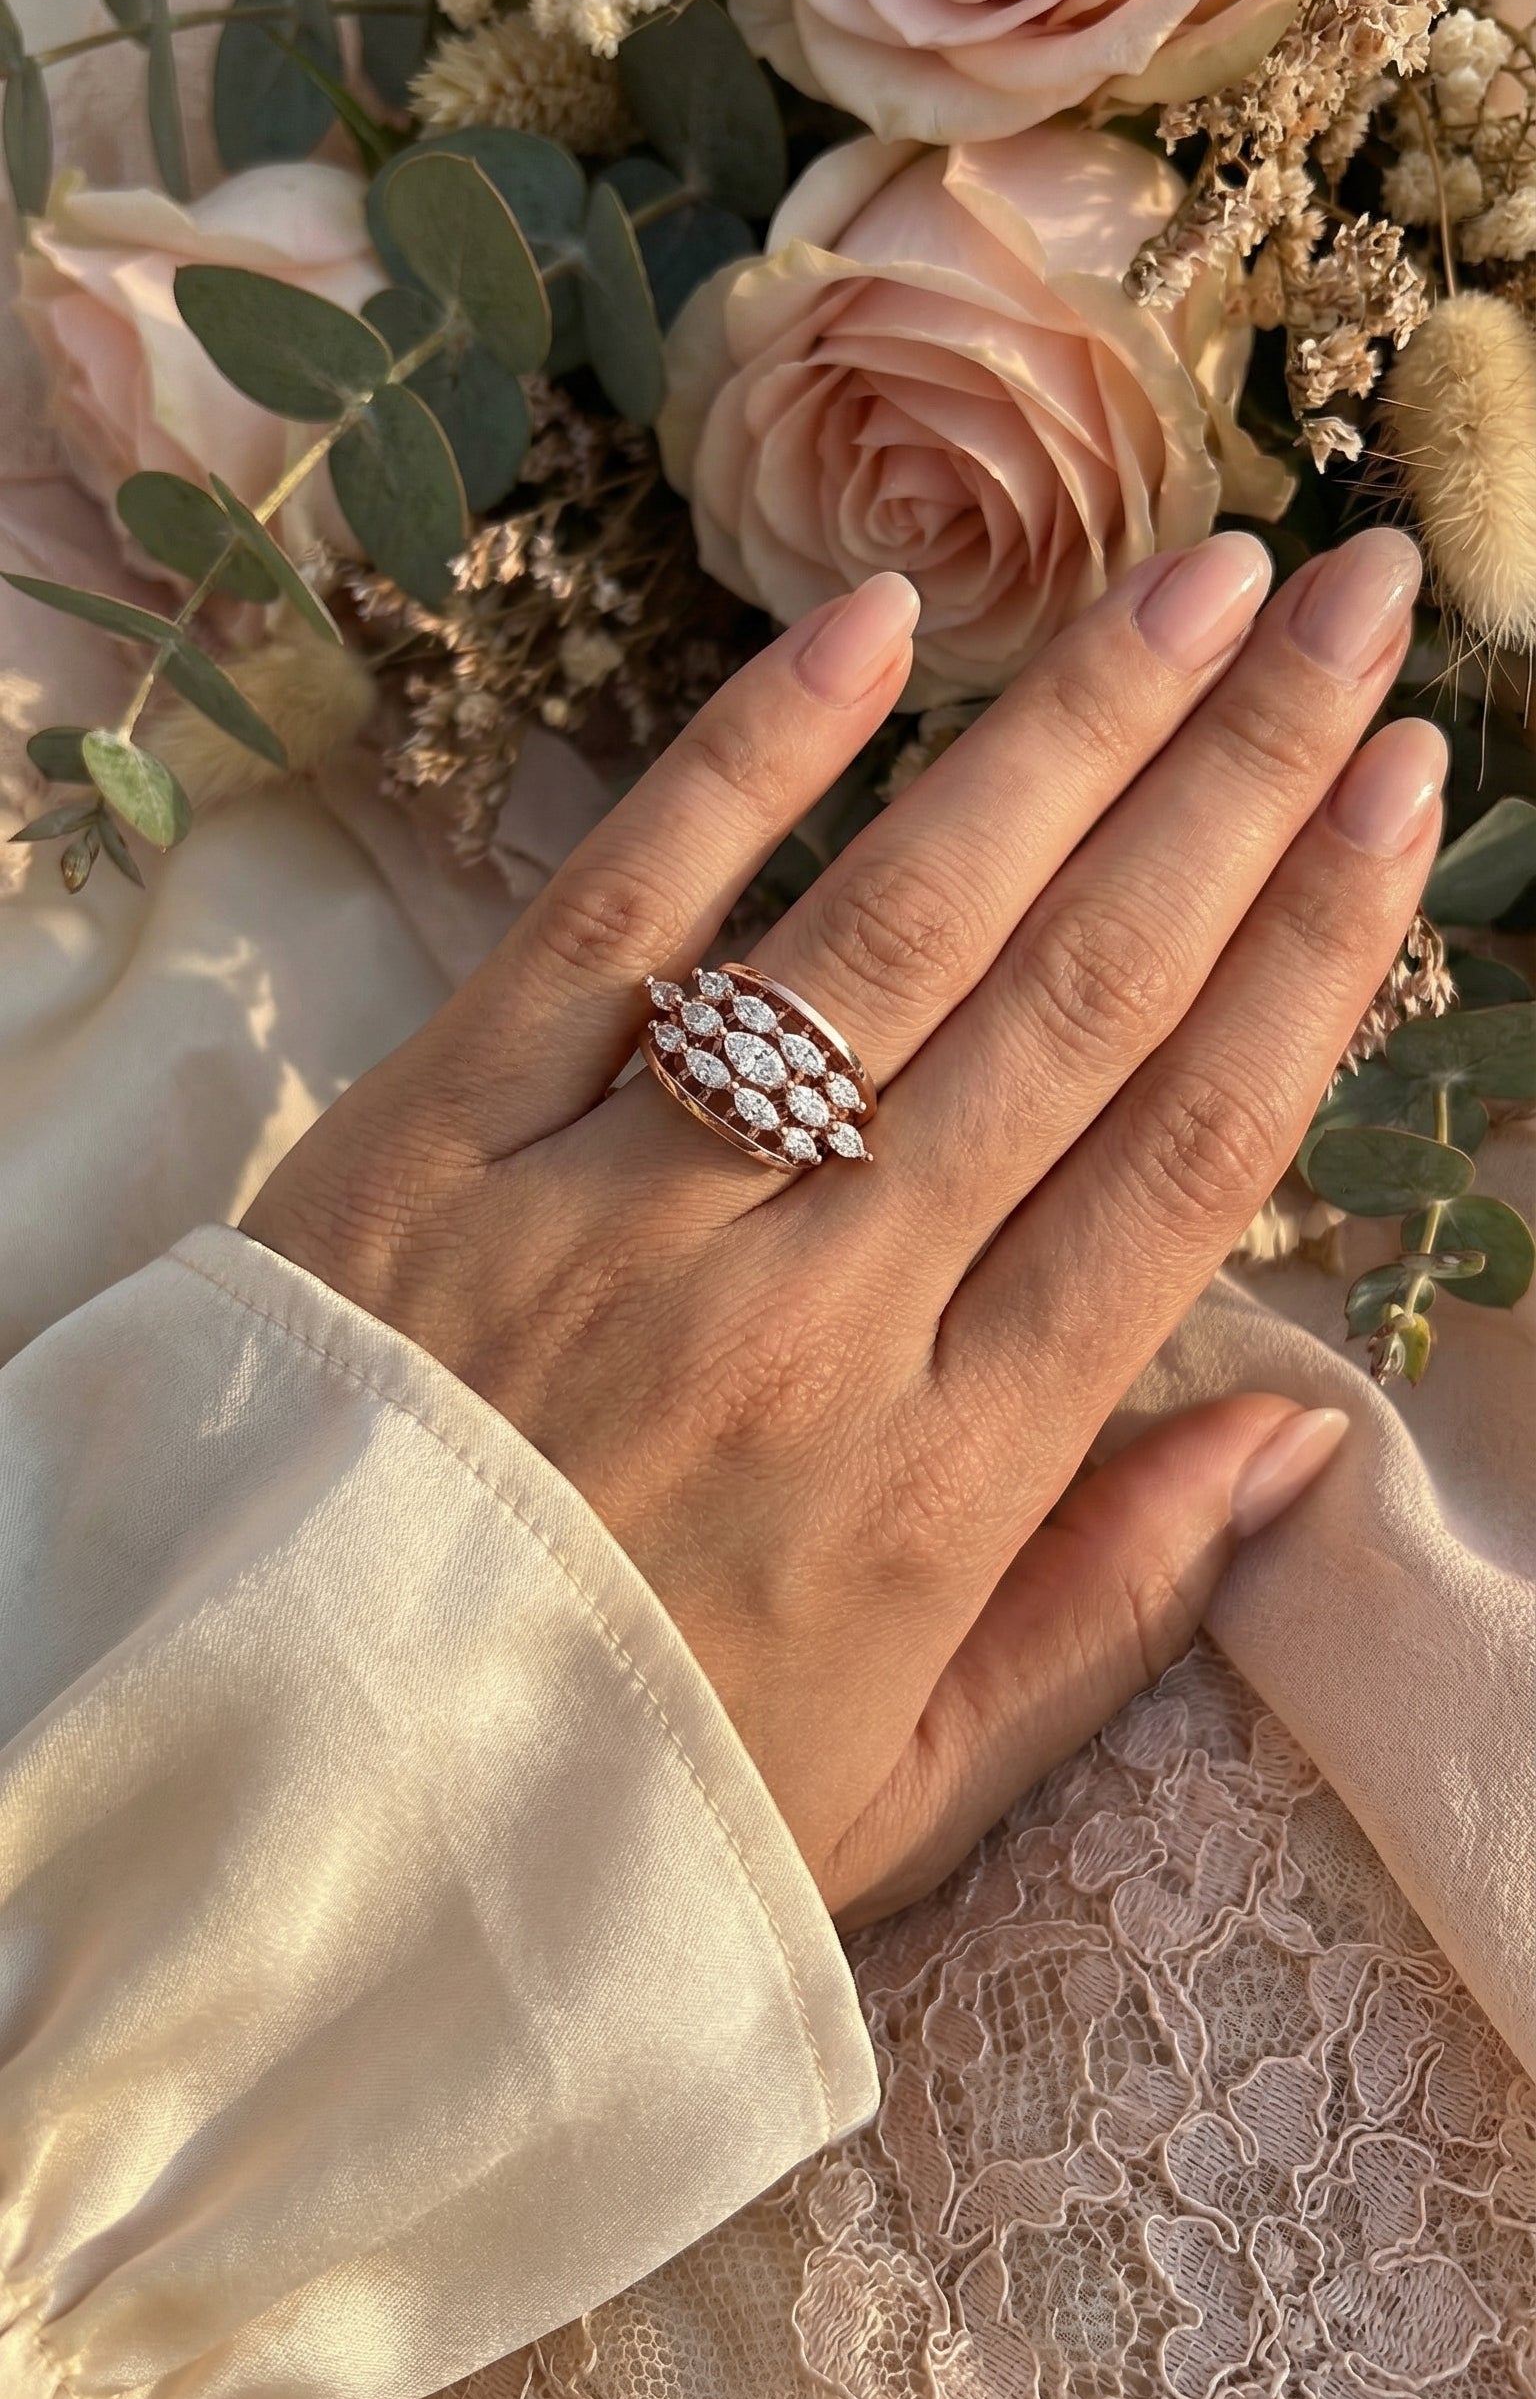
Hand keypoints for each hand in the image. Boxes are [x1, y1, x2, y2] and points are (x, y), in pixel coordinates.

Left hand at [246, 528, 1443, 1925]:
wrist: (265, 1817)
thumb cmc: (606, 1799)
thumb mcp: (894, 1785)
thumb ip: (1105, 1609)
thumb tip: (1295, 1438)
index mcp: (942, 1475)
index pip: (1180, 1161)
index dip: (1314, 956)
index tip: (1405, 791)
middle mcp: (811, 1314)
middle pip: (1073, 1000)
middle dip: (1239, 782)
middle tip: (1354, 605)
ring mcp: (620, 1208)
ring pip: (887, 934)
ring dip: (1058, 738)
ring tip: (1193, 581)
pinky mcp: (440, 1134)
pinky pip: (614, 919)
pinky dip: (743, 765)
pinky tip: (875, 625)